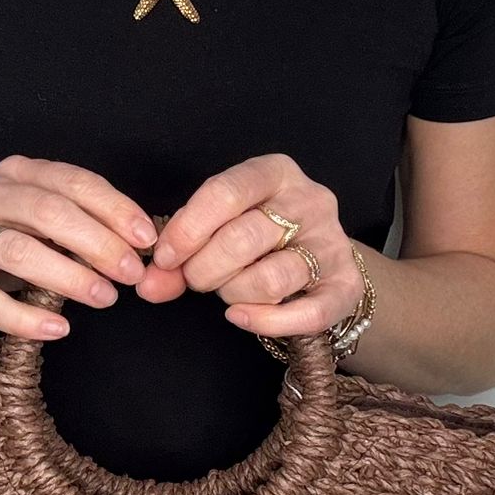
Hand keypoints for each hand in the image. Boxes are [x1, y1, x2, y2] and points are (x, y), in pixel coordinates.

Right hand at [0, 155, 157, 340]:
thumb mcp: (24, 214)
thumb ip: (70, 222)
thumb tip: (136, 246)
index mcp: (15, 173)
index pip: (74, 182)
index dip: (115, 209)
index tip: (148, 239)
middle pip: (49, 212)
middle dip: (99, 243)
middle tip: (132, 274)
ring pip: (19, 250)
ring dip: (69, 275)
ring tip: (104, 297)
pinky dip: (24, 317)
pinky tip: (56, 330)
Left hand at [135, 153, 363, 339]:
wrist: (317, 262)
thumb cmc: (256, 238)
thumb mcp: (216, 229)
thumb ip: (179, 254)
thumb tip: (148, 284)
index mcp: (275, 172)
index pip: (225, 192)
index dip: (188, 229)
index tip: (164, 257)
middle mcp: (310, 201)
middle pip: (244, 237)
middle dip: (205, 268)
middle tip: (195, 279)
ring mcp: (332, 243)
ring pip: (271, 278)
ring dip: (233, 293)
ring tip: (225, 292)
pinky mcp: (346, 285)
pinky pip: (306, 313)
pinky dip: (265, 322)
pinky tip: (241, 317)